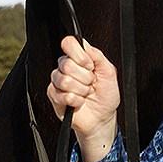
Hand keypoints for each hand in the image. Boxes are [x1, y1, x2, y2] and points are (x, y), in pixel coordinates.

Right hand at [47, 36, 119, 159]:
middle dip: (85, 77)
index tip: (90, 66)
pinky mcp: (54, 96)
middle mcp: (66, 68)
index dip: (79, 55)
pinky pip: (62, 95)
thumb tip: (84, 44)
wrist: (102, 118)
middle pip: (66, 63)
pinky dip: (75, 100)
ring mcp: (58, 82)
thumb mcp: (109, 72)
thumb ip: (97, 55)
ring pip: (64, 79)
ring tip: (86, 93)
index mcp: (79, 59)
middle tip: (91, 83)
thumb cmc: (106, 96)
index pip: (69, 43)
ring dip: (81, 90)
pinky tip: (79, 102)